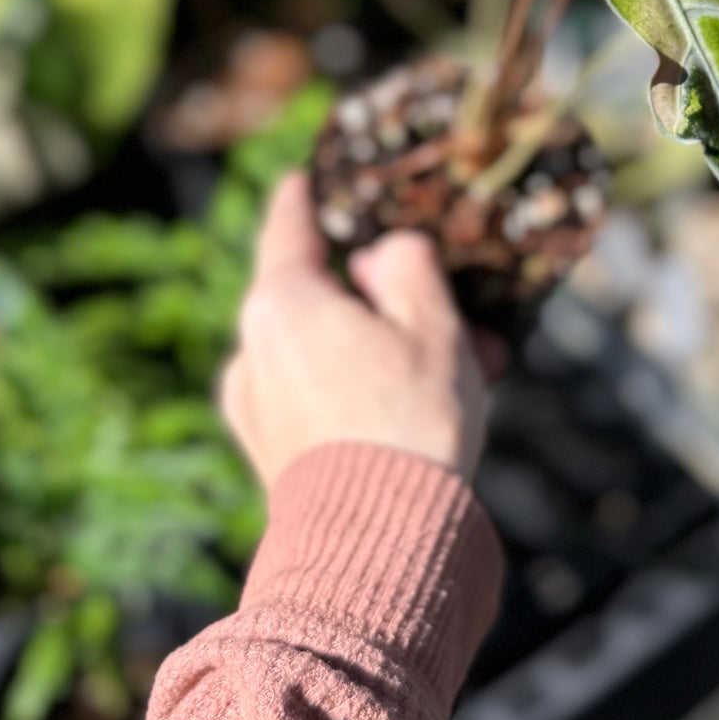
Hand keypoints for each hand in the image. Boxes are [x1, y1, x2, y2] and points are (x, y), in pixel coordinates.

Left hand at [220, 170, 493, 490]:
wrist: (378, 545)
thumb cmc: (410, 420)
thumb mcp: (432, 322)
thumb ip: (407, 264)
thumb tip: (381, 253)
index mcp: (282, 300)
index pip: (290, 221)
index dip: (310, 193)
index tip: (312, 174)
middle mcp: (252, 345)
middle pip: (319, 292)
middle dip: (388, 294)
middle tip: (454, 307)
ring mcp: (254, 402)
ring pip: (325, 346)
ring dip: (386, 345)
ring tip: (466, 366)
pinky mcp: (268, 449)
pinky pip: (316, 392)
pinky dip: (361, 385)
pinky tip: (423, 405)